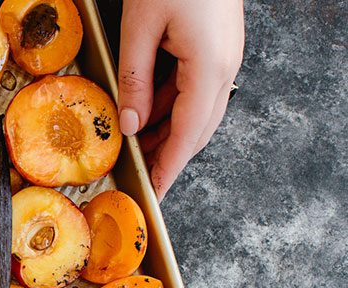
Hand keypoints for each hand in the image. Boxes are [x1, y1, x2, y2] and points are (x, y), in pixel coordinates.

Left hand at [117, 0, 243, 200]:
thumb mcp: (142, 27)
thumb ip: (135, 80)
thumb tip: (131, 124)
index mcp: (210, 68)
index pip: (188, 136)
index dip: (169, 168)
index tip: (154, 193)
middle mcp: (224, 68)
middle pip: (197, 129)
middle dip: (169, 156)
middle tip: (142, 177)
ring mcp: (224, 58)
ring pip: (196, 110)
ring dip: (168, 131)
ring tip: (138, 149)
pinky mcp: (217, 47)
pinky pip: (194, 89)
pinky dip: (171, 106)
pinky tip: (148, 114)